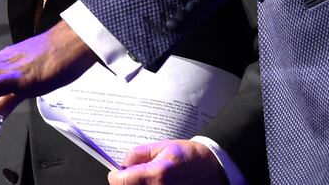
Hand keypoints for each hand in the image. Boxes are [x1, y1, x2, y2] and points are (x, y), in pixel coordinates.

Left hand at [107, 140, 227, 184]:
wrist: (212, 168)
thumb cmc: (189, 156)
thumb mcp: (163, 146)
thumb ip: (139, 154)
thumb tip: (123, 162)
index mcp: (156, 174)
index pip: (121, 181)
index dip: (115, 174)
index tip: (117, 170)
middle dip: (125, 182)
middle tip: (131, 173)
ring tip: (146, 177)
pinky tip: (153, 183)